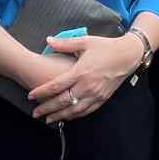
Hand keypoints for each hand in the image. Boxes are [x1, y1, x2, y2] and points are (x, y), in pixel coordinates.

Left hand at [28, 33, 143, 122]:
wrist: (128, 56)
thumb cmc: (105, 47)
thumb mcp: (85, 42)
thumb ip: (65, 44)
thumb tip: (48, 40)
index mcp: (80, 72)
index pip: (56, 85)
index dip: (42, 92)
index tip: (30, 96)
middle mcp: (87, 86)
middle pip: (63, 101)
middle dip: (47, 108)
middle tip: (35, 114)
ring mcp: (95, 94)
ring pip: (74, 110)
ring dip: (60, 116)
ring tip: (48, 119)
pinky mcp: (102, 99)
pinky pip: (86, 111)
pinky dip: (75, 116)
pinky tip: (67, 117)